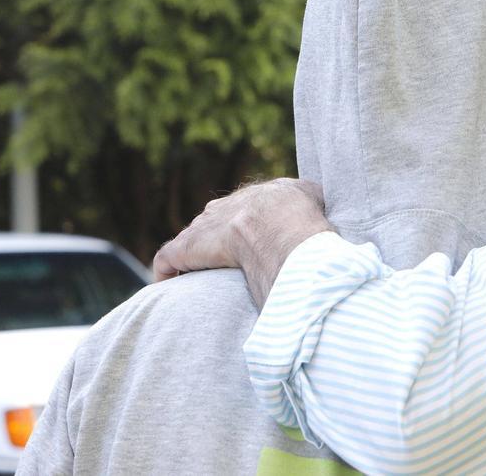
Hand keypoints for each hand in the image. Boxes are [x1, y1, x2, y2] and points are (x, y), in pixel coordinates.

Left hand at [152, 178, 332, 305]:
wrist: (277, 224)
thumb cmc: (300, 216)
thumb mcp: (313, 197)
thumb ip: (310, 199)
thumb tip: (318, 204)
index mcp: (252, 199)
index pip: (240, 212)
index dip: (241, 229)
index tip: (247, 247)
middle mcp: (223, 208)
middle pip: (212, 224)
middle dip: (214, 243)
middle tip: (224, 268)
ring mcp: (203, 227)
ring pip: (190, 241)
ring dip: (192, 261)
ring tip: (199, 283)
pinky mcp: (186, 247)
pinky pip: (167, 259)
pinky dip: (167, 272)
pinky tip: (171, 288)